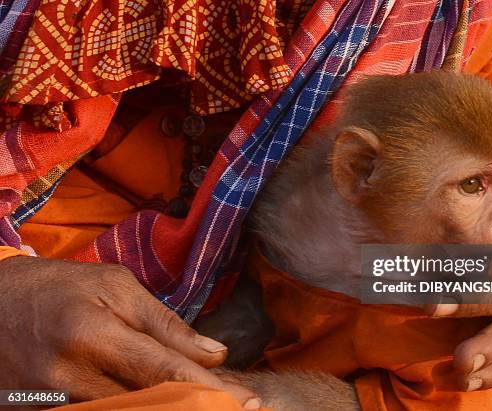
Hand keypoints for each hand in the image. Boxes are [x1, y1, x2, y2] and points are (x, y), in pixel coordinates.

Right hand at [0, 256, 260, 408]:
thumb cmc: (61, 286)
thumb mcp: (116, 287)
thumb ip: (165, 324)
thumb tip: (216, 353)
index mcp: (91, 331)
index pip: (162, 370)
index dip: (209, 390)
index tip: (248, 402)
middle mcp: (68, 375)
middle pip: (148, 406)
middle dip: (197, 408)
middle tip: (235, 406)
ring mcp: (48, 403)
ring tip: (206, 403)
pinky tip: (165, 402)